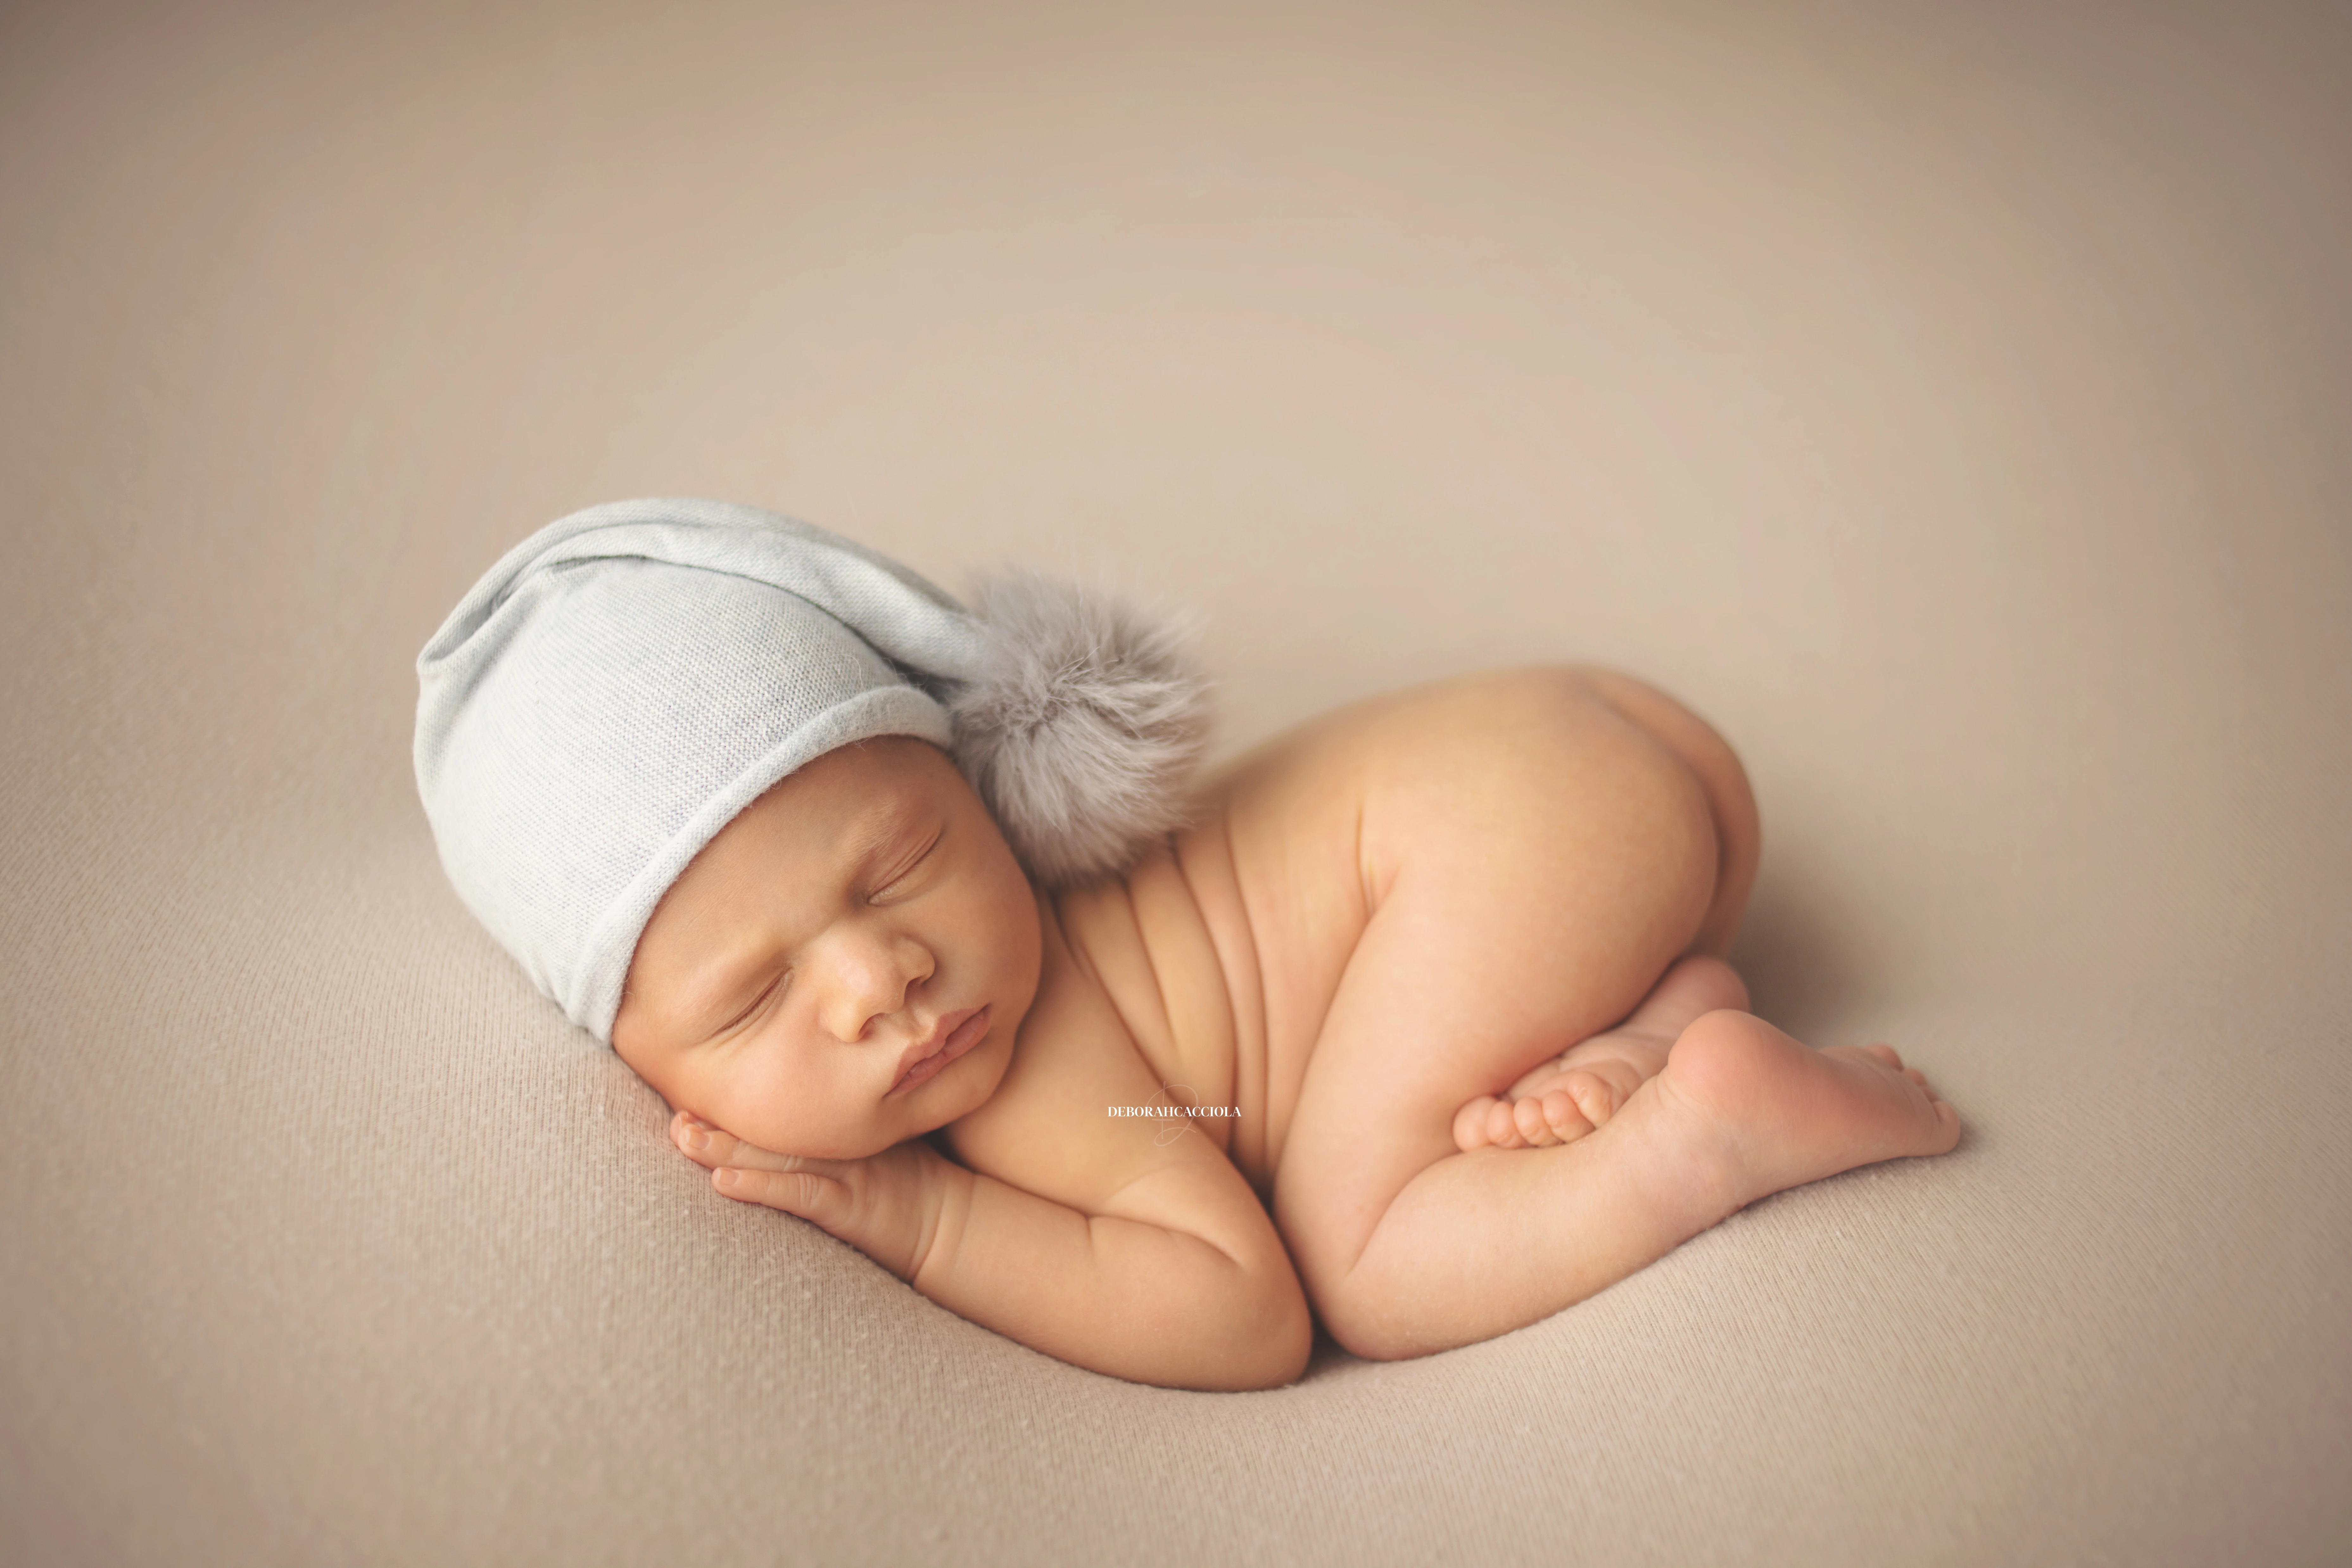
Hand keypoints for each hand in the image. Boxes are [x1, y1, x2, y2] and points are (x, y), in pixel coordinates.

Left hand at [669, 1111, 952, 1281]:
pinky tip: (724, 1183)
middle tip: (674, 1113)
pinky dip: (761, 1187)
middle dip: (719, 1121)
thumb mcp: (871, 1147)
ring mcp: (843, 1174)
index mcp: (837, 1130)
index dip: (734, 1104)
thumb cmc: (906, 1185)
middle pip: (769, 1129)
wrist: (949, 1224)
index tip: (689, 1094)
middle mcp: (837, 1145)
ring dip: (726, 1148)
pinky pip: (800, 1194)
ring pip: (777, 1155)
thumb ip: (832, 1130)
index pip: (779, 1110)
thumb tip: (784, 1111)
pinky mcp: (849, 1207)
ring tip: (683, 1138)